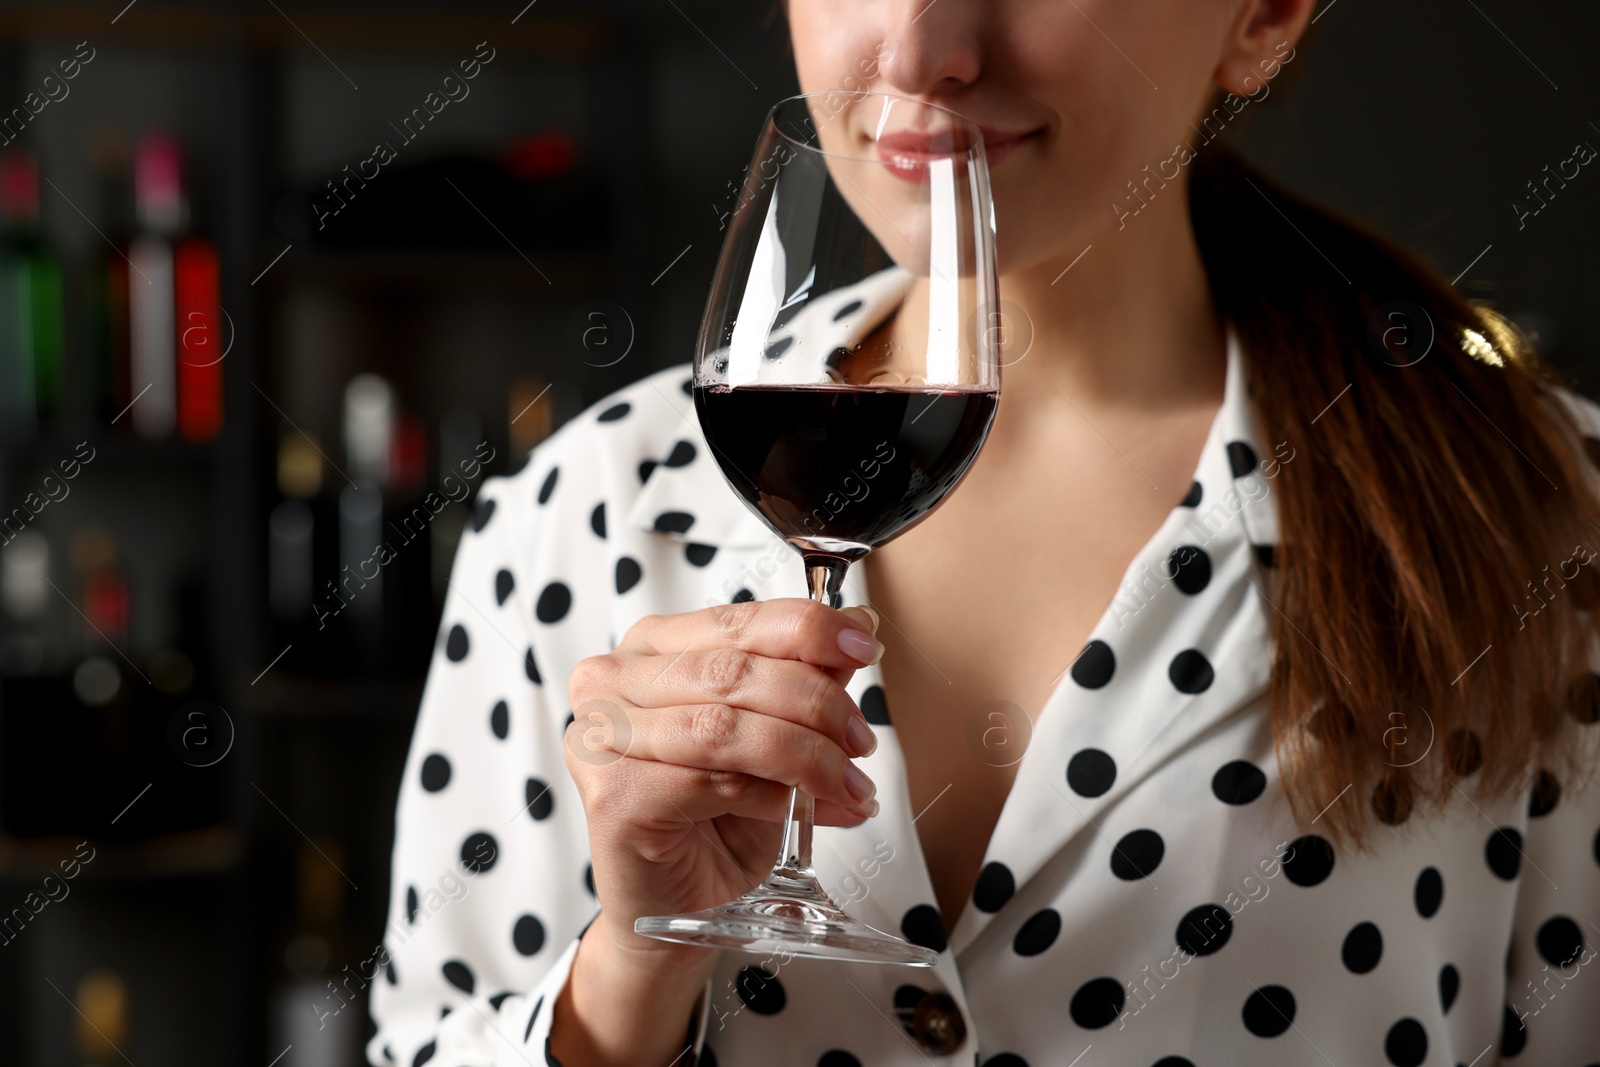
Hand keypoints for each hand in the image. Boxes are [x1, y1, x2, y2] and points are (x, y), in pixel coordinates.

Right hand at [564, 597, 883, 967]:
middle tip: (861, 741)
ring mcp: (602, 738)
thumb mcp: (776, 734)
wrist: (685, 905)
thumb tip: (856, 630)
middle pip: (733, 672)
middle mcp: (613, 681)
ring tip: (848, 784)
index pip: (737, 619)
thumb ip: (804, 679)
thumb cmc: (721, 819)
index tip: (865, 644)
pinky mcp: (611, 797)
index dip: (809, 627)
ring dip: (805, 755)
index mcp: (651, 648)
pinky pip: (710, 783)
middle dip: (816, 704)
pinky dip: (771, 797)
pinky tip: (799, 813)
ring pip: (723, 726)